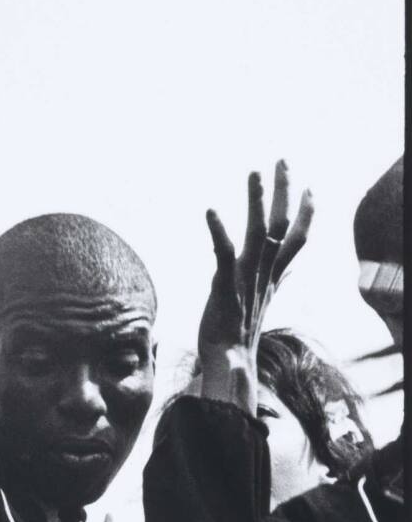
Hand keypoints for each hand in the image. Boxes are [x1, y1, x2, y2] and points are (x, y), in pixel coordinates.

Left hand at [197, 161, 313, 409]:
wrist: (227, 360)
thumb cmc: (238, 330)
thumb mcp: (261, 299)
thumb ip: (276, 279)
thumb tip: (290, 268)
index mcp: (271, 274)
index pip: (296, 239)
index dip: (306, 213)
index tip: (310, 188)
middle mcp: (263, 272)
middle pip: (281, 226)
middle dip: (284, 192)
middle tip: (283, 160)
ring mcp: (246, 278)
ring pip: (259, 233)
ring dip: (257, 201)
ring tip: (255, 171)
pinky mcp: (224, 285)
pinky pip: (224, 253)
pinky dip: (219, 230)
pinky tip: (211, 209)